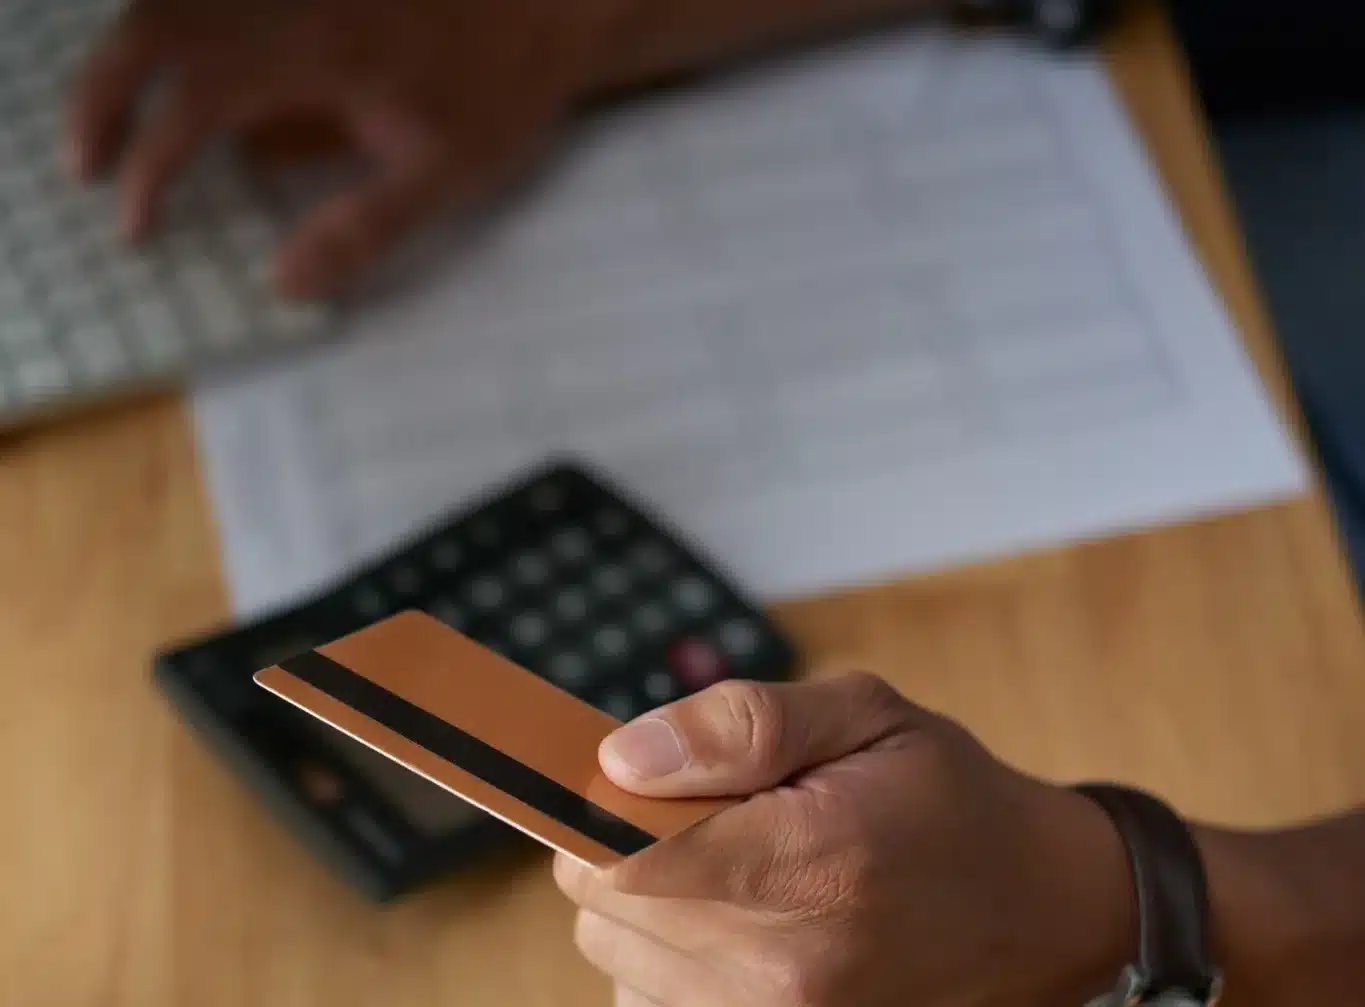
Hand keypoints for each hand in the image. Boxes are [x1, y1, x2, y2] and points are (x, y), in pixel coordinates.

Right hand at [66, 0, 629, 297]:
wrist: (550, 4)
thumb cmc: (502, 92)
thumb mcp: (445, 177)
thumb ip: (362, 229)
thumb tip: (282, 284)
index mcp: (313, 57)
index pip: (195, 106)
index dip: (151, 169)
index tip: (136, 225)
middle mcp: (286, 0)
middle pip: (155, 28)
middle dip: (102, 98)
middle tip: (84, 163)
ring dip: (126, 54)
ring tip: (108, 119)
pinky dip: (176, 19)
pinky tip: (170, 56)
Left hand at [554, 673, 1137, 1005]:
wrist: (1033, 907)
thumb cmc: (944, 797)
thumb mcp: (863, 715)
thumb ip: (739, 725)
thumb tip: (621, 756)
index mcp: (809, 863)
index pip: (618, 859)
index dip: (598, 807)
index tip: (629, 774)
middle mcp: (783, 967)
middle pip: (601, 904)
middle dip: (624, 843)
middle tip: (706, 809)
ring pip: (613, 953)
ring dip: (645, 900)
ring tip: (731, 864)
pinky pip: (648, 996)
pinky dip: (665, 955)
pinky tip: (732, 918)